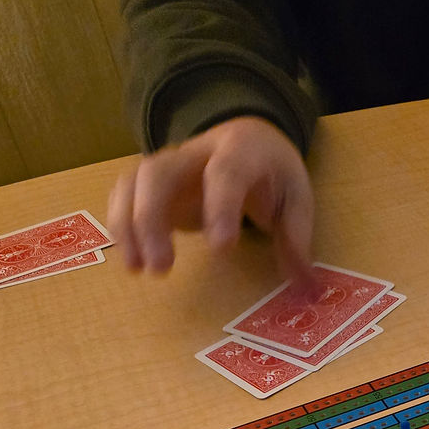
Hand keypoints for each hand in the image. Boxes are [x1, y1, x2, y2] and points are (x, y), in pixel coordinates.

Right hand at [108, 116, 315, 292]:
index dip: (219, 207)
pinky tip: (130, 260)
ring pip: (133, 181)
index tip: (219, 249)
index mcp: (240, 151)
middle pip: (160, 172)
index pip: (225, 173)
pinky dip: (120, 224)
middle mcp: (196, 153)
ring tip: (137, 270)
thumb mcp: (297, 198)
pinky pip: (125, 193)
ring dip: (128, 225)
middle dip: (152, 218)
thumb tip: (309, 290)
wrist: (249, 137)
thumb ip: (297, 239)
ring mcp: (170, 165)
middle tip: (161, 269)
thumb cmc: (274, 173)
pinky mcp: (154, 183)